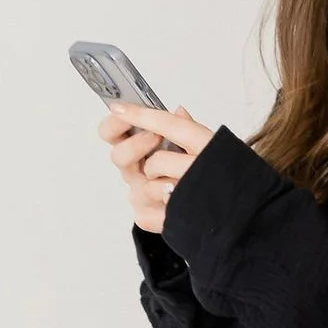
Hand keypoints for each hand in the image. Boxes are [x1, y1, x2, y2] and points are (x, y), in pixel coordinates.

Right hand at [101, 105, 213, 235]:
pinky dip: (173, 203)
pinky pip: (153, 211)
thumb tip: (178, 110)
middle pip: (117, 156)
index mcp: (138, 146)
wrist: (216, 198)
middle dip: (137, 144)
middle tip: (155, 138)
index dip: (114, 122)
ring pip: (141, 185)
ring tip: (185, 175)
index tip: (121, 111)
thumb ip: (183, 125)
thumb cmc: (199, 166)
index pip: (111, 132)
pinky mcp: (147, 216)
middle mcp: (134, 169)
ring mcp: (139, 194)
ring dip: (166, 177)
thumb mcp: (195, 140)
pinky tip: (185, 198)